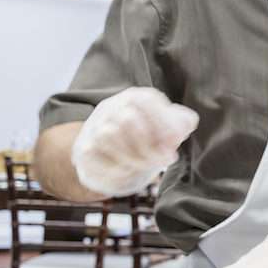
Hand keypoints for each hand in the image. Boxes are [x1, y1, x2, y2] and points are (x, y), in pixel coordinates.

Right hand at [71, 87, 198, 196]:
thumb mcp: (171, 125)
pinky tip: (130, 170)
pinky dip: (117, 167)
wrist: (114, 154)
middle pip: (127, 119)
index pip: (146, 99)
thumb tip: (181, 128)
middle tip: (166, 159)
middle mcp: (111, 107)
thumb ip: (183, 122)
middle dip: (150, 144)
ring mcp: (94, 126)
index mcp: (135, 97)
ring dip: (136, 157)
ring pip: (110, 136)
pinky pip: (97, 156)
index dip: (163, 121)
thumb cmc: (151, 135)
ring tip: (150, 165)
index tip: (176, 141)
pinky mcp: (84, 148)